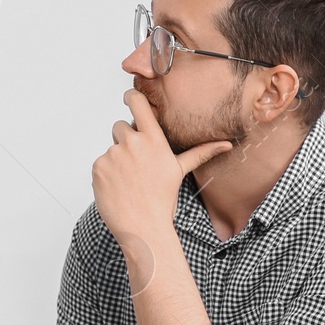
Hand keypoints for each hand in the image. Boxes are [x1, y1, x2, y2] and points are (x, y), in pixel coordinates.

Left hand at [92, 89, 229, 247]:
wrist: (143, 227)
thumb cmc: (163, 200)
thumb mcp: (180, 171)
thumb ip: (201, 152)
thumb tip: (226, 144)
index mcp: (153, 140)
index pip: (137, 103)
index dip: (130, 97)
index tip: (129, 97)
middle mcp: (132, 143)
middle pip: (120, 126)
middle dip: (125, 139)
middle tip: (136, 163)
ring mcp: (112, 154)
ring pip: (110, 147)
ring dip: (116, 159)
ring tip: (129, 180)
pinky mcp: (98, 167)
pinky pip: (100, 163)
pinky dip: (106, 173)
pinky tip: (118, 186)